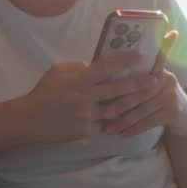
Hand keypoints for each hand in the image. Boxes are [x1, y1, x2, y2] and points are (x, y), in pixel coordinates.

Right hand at [25, 56, 160, 144]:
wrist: (31, 119)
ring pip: (116, 109)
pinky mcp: (87, 130)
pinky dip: (117, 120)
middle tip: (155, 80)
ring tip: (146, 99)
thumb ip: (80, 68)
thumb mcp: (60, 71)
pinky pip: (106, 124)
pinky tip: (130, 117)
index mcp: (80, 79)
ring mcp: (88, 115)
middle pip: (118, 90)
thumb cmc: (45, 91)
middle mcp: (86, 97)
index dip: (125, 62)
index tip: (140, 57)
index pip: (107, 68)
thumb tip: (98, 65)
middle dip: (139, 85)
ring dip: (132, 104)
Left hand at [98, 32, 186, 138]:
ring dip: (124, 122)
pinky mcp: (174, 111)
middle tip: (102, 115)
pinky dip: (135, 129)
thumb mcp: (152, 88)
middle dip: (117, 106)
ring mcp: (171, 94)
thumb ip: (136, 83)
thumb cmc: (162, 102)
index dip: (118, 84)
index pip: (135, 74)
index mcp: (156, 68)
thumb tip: (104, 85)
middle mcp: (165, 78)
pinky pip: (149, 121)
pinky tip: (124, 135)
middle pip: (136, 93)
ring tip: (109, 129)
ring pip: (141, 109)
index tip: (100, 93)